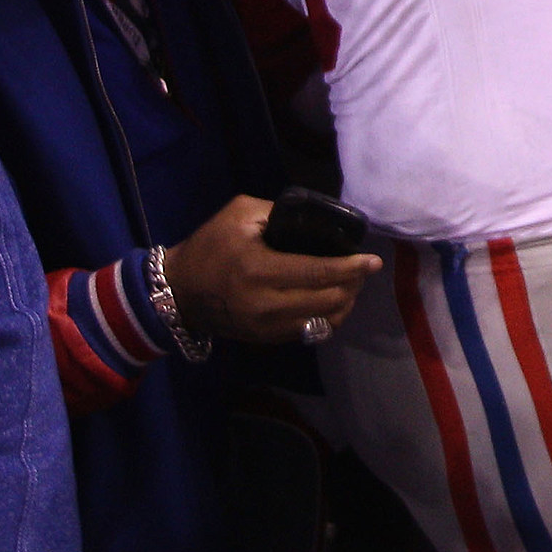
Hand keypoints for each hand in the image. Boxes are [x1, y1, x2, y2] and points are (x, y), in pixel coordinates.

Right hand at [160, 194, 379, 344]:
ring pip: (324, 322)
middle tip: (362, 270)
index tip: (373, 261)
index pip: (319, 273)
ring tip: (351, 285)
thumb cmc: (209, 246)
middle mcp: (266, 304)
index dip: (351, 268)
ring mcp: (266, 327)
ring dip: (345, 304)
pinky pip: (310, 333)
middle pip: (328, 300)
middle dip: (353, 285)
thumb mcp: (239, 214)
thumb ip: (278, 212)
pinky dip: (328, 318)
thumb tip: (317, 219)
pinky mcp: (266, 339)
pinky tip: (333, 302)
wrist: (178, 291)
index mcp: (260, 269)